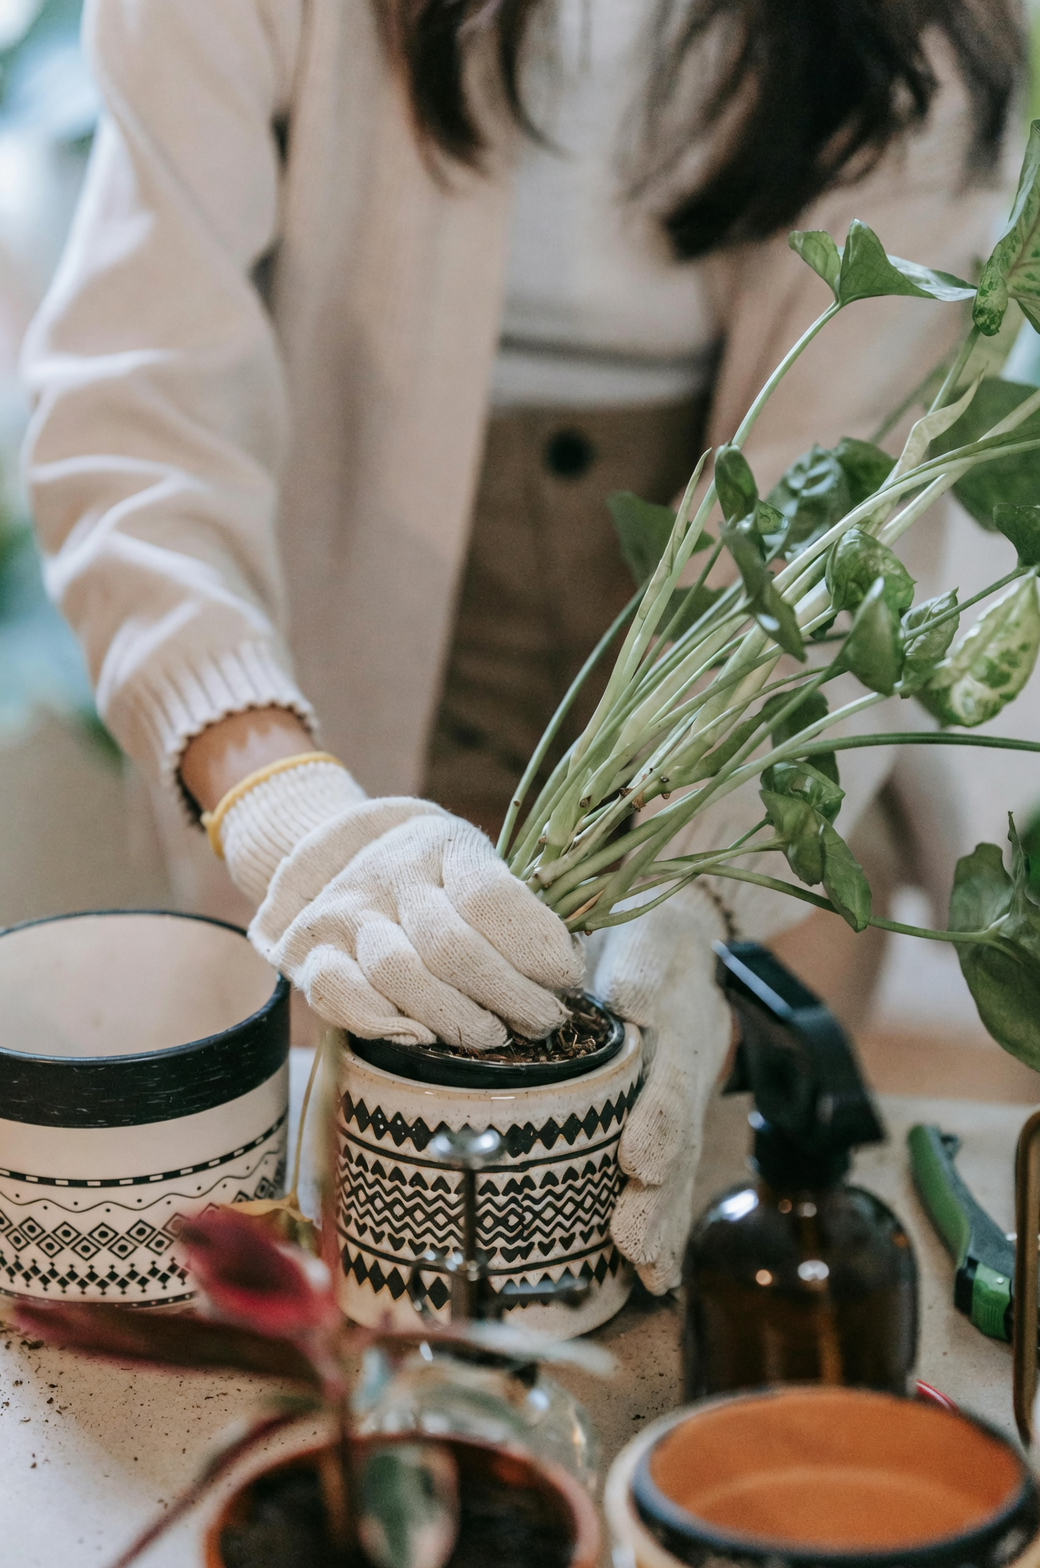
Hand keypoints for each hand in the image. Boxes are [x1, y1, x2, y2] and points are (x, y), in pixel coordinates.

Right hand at [215, 757, 581, 1049]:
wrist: (335, 844)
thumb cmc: (433, 872)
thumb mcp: (473, 863)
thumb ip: (511, 906)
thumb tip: (564, 971)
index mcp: (444, 844)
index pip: (492, 898)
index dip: (537, 946)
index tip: (568, 978)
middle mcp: (391, 873)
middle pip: (452, 946)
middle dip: (510, 996)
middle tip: (544, 1021)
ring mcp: (345, 910)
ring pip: (398, 972)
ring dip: (456, 1018)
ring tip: (494, 1035)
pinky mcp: (305, 948)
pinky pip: (337, 990)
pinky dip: (381, 1022)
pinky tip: (420, 1036)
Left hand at [593, 885, 732, 1293]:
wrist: (683, 933)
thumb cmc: (646, 930)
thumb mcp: (646, 928)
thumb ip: (641, 961)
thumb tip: (630, 999)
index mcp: (680, 1018)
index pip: (671, 1073)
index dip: (659, 1117)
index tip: (638, 1158)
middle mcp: (689, 1066)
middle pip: (678, 1136)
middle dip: (658, 1190)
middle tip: (632, 1234)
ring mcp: (687, 1097)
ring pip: (679, 1166)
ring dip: (662, 1219)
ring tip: (643, 1266)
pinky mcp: (675, 1121)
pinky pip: (674, 1179)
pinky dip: (667, 1229)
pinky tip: (653, 1278)